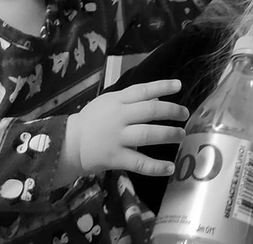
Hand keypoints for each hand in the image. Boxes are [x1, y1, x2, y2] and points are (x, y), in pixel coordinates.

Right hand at [66, 80, 187, 177]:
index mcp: (117, 101)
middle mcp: (119, 117)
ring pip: (147, 134)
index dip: (162, 86)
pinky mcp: (115, 158)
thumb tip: (159, 98)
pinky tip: (170, 167)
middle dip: (171, 112)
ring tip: (181, 135)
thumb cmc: (92, 120)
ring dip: (168, 135)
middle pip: (150, 111)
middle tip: (185, 114)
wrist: (67, 144)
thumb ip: (132, 99)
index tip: (179, 86)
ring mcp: (117, 138)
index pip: (143, 90)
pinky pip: (139, 162)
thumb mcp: (109, 102)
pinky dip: (156, 166)